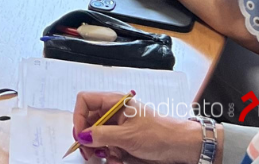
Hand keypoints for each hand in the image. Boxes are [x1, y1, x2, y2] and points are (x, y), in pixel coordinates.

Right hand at [72, 94, 203, 163]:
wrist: (180, 146)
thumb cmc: (159, 134)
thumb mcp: (128, 136)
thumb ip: (102, 135)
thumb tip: (82, 136)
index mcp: (115, 102)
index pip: (85, 101)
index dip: (78, 116)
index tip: (81, 135)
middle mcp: (113, 112)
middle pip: (87, 121)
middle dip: (87, 138)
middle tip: (90, 153)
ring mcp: (117, 127)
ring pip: (96, 137)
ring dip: (98, 150)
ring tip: (108, 158)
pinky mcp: (122, 140)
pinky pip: (107, 147)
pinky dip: (109, 156)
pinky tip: (117, 160)